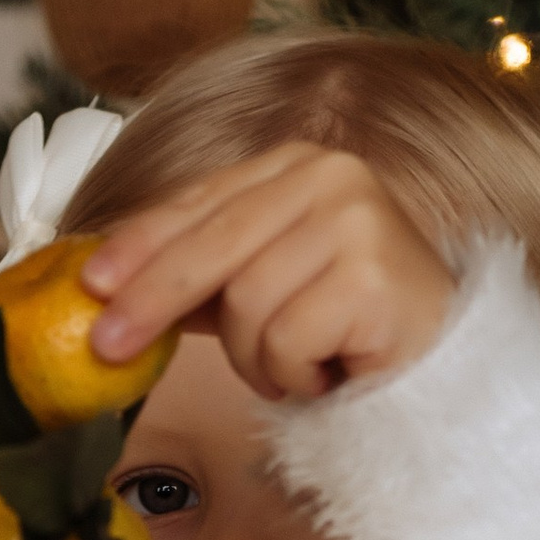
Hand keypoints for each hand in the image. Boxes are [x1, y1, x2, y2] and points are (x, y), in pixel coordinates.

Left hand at [83, 143, 454, 402]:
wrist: (449, 365)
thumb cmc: (351, 327)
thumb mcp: (266, 285)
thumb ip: (203, 274)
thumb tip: (108, 288)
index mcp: (297, 165)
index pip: (199, 200)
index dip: (140, 243)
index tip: (91, 283)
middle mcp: (330, 177)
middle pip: (211, 244)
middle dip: (153, 299)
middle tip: (106, 346)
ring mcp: (355, 221)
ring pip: (246, 304)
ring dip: (258, 358)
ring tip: (297, 367)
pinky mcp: (370, 276)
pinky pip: (284, 340)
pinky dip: (293, 374)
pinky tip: (329, 373)